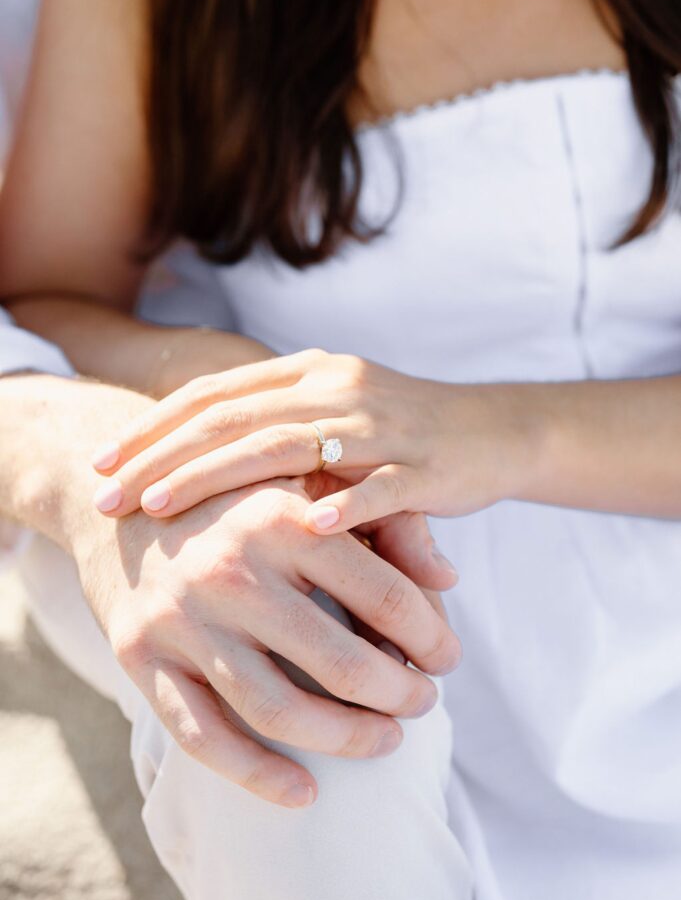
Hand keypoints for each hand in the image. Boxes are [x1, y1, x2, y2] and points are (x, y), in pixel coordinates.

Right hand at [75, 472, 460, 807]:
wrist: (118, 503)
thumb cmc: (233, 497)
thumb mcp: (306, 481)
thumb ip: (383, 521)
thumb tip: (448, 580)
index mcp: (281, 518)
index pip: (385, 595)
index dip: (432, 637)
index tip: (447, 659)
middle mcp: (230, 569)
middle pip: (342, 664)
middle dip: (400, 696)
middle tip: (422, 704)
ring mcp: (180, 618)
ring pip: (280, 711)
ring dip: (347, 740)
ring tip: (385, 741)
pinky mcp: (138, 657)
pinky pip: (205, 738)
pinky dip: (259, 777)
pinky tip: (304, 792)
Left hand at [91, 348, 531, 530]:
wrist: (494, 431)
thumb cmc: (399, 433)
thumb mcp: (329, 416)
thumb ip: (272, 427)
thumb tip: (190, 457)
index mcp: (309, 373)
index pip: (215, 393)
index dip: (154, 426)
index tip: (102, 463)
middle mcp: (337, 388)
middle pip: (233, 418)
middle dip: (161, 456)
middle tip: (106, 494)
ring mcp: (382, 426)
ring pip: (287, 446)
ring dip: (218, 477)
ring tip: (162, 507)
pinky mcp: (426, 466)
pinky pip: (381, 487)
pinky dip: (344, 506)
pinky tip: (303, 527)